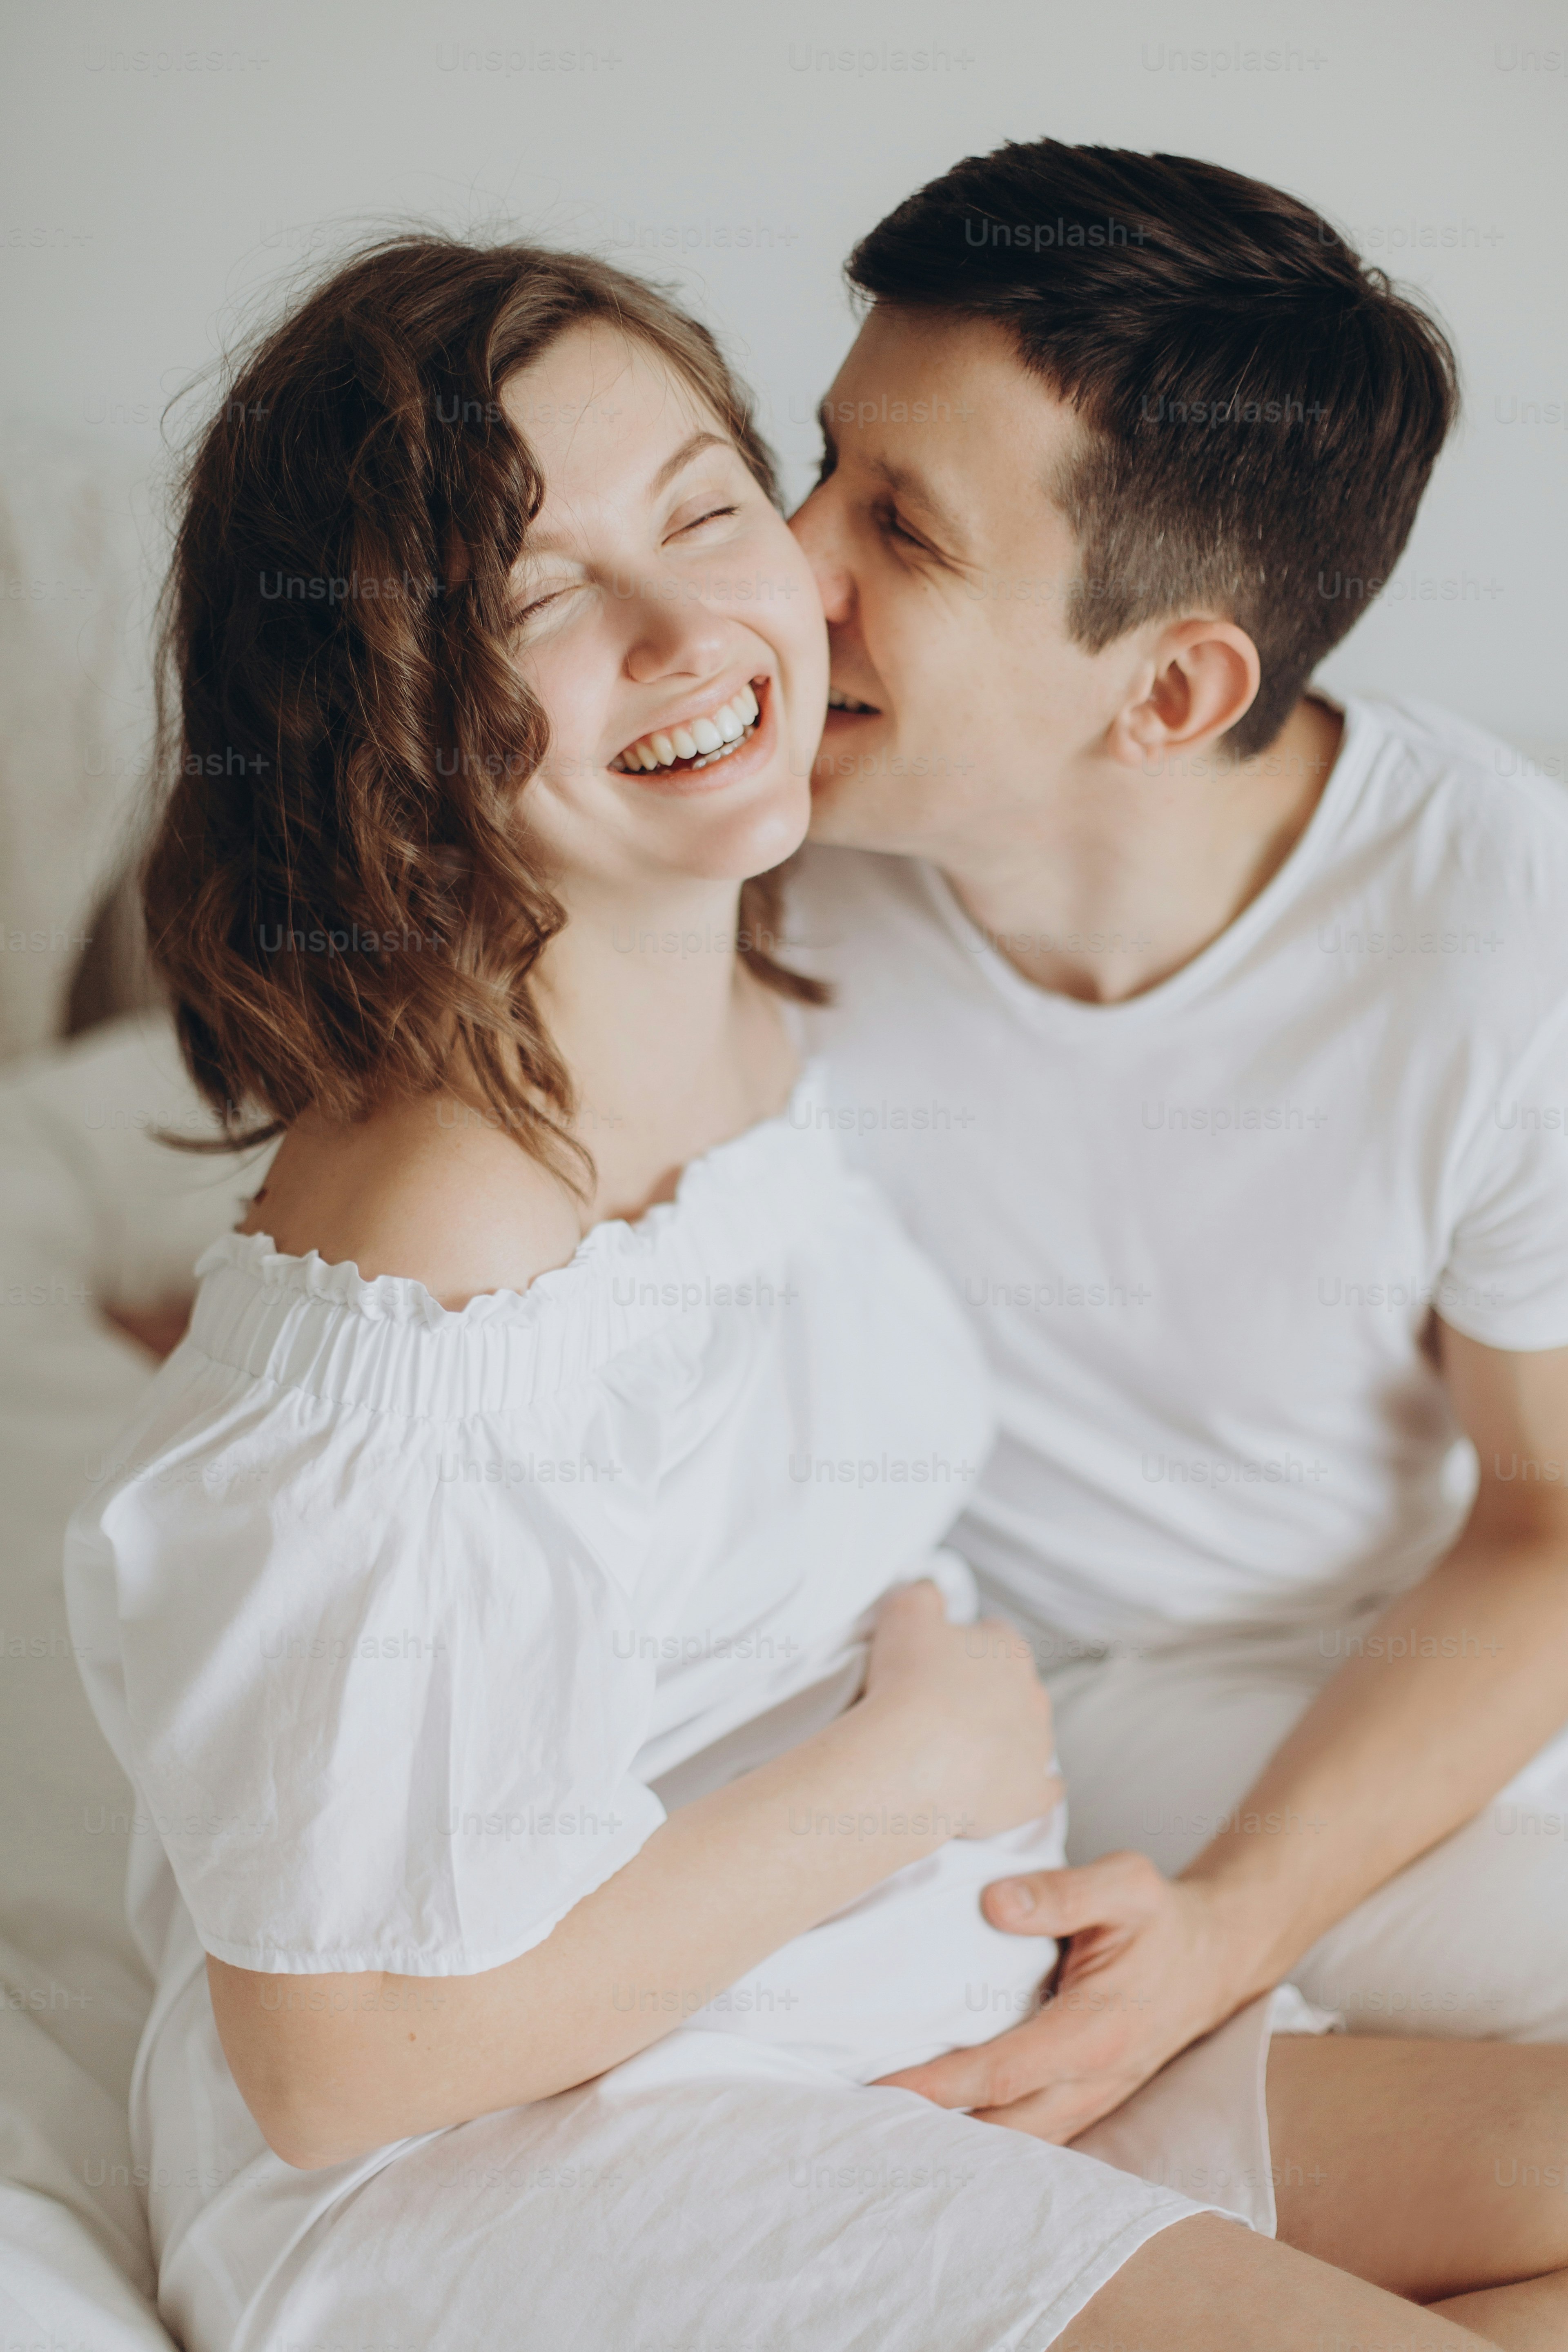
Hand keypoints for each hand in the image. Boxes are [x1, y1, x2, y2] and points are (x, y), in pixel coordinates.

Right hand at [862, 1581, 1060, 1840]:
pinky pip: (1042, 1790)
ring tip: (958, 1754)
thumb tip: (933, 1592)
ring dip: (1003, 1741)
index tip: (941, 1661)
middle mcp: (1032, 1694)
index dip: (966, 1646)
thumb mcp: (904, 1612)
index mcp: (1006, 1649)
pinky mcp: (1032, 1794)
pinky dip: (1026, 1789)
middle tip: (943, 1709)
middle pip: (1014, 1688)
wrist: (912, 1760)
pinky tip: (1000, 1790)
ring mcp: (1038, 1747)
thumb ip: (923, 1595)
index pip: (995, 1636)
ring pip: (1029, 1737)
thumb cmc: (907, 1681)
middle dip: (987, 1696)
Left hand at [873, 1851, 1257, 2139]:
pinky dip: (989, 2137)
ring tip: (889, 2128)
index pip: (1003, 2072)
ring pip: (1020, 2143)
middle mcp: (1095, 2078)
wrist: (1217, 1954)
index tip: (882, 2087)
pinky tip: (945, 2124)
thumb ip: (1062, 1892)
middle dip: (936, 2130)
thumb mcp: (1125, 1883)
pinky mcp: (1091, 2098)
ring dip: (960, 2143)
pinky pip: (1036, 2134)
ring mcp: (1095, 2097)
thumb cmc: (1163, 1917)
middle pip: (1004, 2128)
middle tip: (863, 2122)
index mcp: (1098, 2030)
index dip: (940, 2084)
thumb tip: (994, 1903)